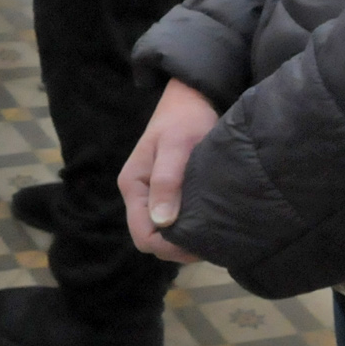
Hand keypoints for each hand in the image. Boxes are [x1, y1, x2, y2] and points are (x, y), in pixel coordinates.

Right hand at [119, 81, 218, 263]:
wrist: (193, 98)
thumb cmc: (185, 119)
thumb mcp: (177, 147)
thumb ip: (167, 182)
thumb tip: (163, 223)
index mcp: (133, 186)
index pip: (142, 236)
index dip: (168, 247)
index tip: (198, 245)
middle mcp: (138, 194)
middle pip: (151, 238)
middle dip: (177, 247)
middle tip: (210, 242)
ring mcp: (152, 194)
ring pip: (162, 233)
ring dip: (184, 239)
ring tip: (212, 234)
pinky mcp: (167, 193)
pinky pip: (173, 221)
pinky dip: (188, 228)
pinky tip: (208, 224)